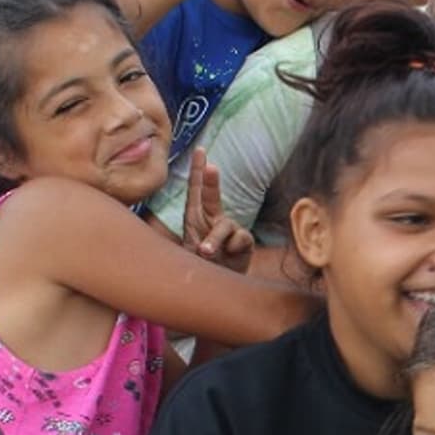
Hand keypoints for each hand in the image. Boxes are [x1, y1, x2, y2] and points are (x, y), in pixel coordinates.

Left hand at [180, 147, 252, 271]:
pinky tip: (230, 256)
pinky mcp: (244, 241)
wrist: (217, 283)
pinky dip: (233, 247)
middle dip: (212, 180)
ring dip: (215, 239)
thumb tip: (207, 247)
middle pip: (212, 196)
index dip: (198, 170)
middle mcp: (213, 218)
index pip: (196, 190)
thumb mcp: (191, 254)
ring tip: (205, 252)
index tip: (200, 150)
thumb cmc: (200, 265)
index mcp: (195, 216)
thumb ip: (199, 247)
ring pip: (225, 225)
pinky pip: (241, 238)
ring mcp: (229, 229)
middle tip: (211, 167)